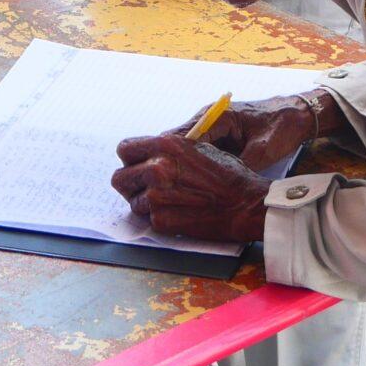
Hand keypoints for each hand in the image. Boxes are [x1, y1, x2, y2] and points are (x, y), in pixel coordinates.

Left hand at [110, 134, 269, 242]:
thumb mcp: (198, 148)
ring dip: (146, 203)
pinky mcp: (162, 220)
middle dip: (131, 184)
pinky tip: (179, 213)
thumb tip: (147, 155)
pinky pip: (148, 219)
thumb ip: (168, 150)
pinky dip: (160, 218)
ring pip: (133, 202)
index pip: (124, 149)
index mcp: (165, 145)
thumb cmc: (227, 175)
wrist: (245, 204)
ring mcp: (157, 196)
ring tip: (170, 202)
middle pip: (119, 178)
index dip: (131, 159)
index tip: (137, 165)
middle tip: (146, 188)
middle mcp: (157, 168)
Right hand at [165, 93, 321, 171]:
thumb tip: (220, 185)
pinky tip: (198, 182)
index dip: (174, 156)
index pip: (186, 136)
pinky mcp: (223, 136)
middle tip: (167, 185)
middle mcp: (212, 119)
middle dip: (176, 162)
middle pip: (185, 143)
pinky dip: (201, 164)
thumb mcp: (263, 151)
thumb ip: (240, 165)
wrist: (298, 115)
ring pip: (193, 148)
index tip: (165, 175)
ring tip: (177, 186)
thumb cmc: (282, 127)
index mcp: (219, 116)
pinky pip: (206, 151)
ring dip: (188, 164)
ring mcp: (216, 127)